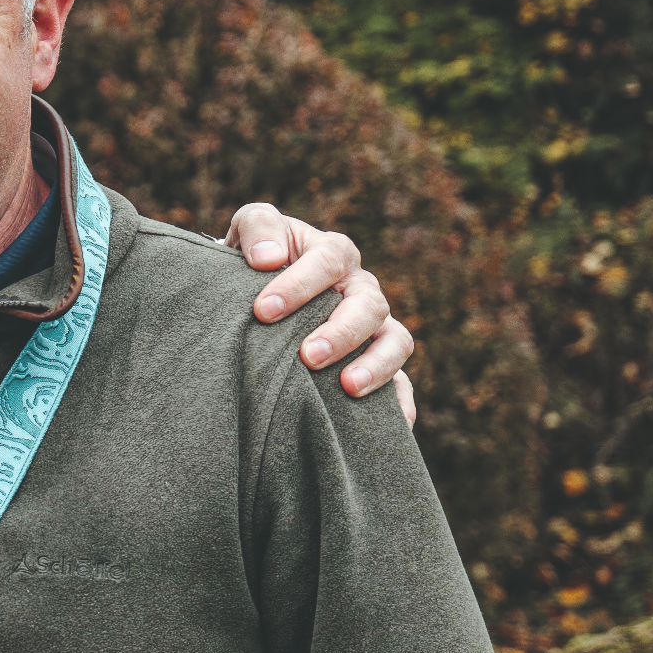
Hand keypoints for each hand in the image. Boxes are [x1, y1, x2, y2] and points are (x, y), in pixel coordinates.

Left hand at [222, 204, 418, 428]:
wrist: (255, 293)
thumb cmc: (254, 261)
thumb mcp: (249, 231)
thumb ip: (257, 228)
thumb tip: (267, 258)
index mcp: (332, 254)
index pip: (328, 261)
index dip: (298, 284)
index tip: (263, 310)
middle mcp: (359, 289)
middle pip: (368, 305)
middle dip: (340, 331)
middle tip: (306, 356)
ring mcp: (374, 327)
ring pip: (395, 341)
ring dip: (376, 365)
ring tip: (347, 387)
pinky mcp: (378, 363)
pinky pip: (402, 384)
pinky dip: (401, 403)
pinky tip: (394, 424)